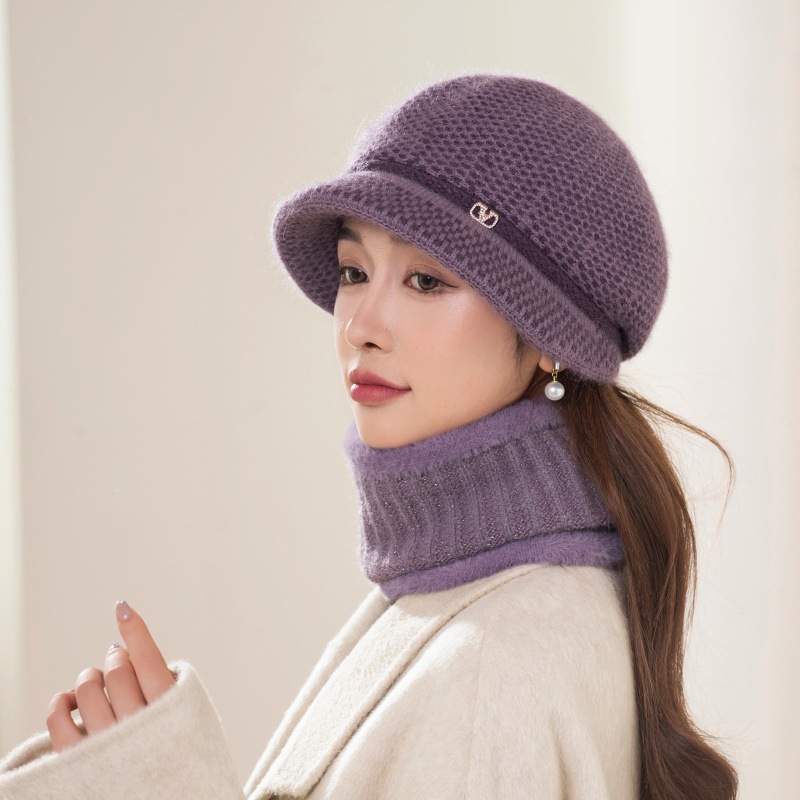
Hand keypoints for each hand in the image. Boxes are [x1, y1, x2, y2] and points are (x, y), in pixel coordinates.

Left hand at [47, 600, 176, 752]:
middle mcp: (136, 728)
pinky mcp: (75, 760)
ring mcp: (104, 745)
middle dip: (114, 659)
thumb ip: (162, 684)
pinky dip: (61, 702)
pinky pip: (57, 716)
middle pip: (116, 669)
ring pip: (87, 688)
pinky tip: (72, 704)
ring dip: (89, 679)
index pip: (148, 660)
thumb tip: (120, 646)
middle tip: (118, 664)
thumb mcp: (185, 718)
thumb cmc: (172, 754)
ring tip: (98, 686)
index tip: (123, 608)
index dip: (136, 630)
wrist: (166, 799)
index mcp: (168, 713)